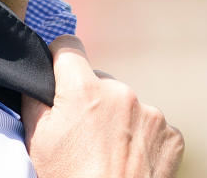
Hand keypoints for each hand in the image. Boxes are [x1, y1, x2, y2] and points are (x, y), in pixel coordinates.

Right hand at [21, 35, 183, 176]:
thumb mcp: (37, 140)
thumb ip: (35, 100)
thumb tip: (37, 79)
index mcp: (85, 90)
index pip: (68, 46)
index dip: (59, 58)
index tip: (58, 73)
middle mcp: (122, 94)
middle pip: (100, 81)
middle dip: (90, 100)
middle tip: (83, 135)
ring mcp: (152, 114)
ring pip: (127, 105)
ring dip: (118, 121)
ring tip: (108, 154)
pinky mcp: (171, 135)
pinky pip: (152, 126)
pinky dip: (142, 140)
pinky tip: (130, 161)